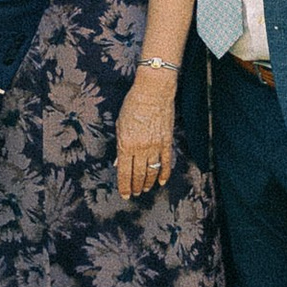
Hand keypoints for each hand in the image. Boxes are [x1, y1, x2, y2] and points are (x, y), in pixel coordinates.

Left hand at [115, 75, 174, 201]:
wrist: (153, 91)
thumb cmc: (133, 104)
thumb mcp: (120, 124)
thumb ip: (120, 145)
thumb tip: (119, 163)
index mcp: (126, 143)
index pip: (124, 172)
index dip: (124, 186)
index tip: (124, 195)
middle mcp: (140, 148)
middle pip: (138, 175)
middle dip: (135, 187)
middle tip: (134, 193)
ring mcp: (155, 146)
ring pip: (152, 172)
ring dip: (148, 183)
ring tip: (144, 189)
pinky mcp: (167, 142)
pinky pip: (166, 163)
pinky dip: (164, 174)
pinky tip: (161, 182)